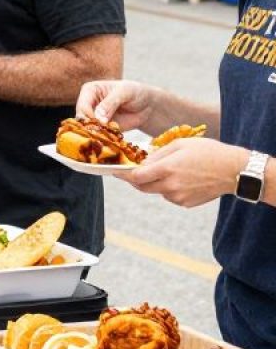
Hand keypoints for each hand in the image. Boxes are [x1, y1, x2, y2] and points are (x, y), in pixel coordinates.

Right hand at [75, 79, 154, 131]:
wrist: (146, 105)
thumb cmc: (134, 92)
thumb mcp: (124, 93)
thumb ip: (110, 103)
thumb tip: (98, 117)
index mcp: (90, 91)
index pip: (83, 105)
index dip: (89, 115)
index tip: (100, 123)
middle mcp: (88, 104)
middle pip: (82, 118)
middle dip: (91, 126)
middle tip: (102, 132)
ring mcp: (94, 117)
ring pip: (87, 128)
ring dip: (96, 133)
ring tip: (108, 136)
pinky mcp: (101, 128)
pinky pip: (97, 135)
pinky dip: (103, 138)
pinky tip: (111, 139)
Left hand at [127, 139, 244, 207]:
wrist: (233, 170)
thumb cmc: (206, 152)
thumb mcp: (179, 145)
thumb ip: (157, 154)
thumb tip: (141, 162)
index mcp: (167, 169)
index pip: (135, 177)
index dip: (123, 174)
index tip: (114, 170)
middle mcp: (170, 186)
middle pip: (142, 187)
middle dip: (134, 179)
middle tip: (132, 170)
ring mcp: (178, 197)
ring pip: (155, 191)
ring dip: (153, 182)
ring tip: (166, 169)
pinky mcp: (186, 203)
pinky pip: (168, 195)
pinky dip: (167, 187)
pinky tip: (180, 178)